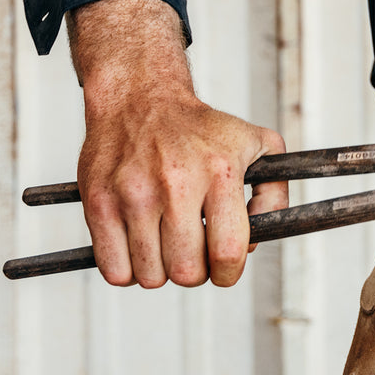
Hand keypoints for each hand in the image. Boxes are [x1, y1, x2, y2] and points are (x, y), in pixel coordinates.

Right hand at [69, 0, 287, 287]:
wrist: (142, 98)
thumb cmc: (201, 128)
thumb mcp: (258, 144)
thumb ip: (273, 192)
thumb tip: (257, 240)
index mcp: (221, 172)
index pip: (228, 251)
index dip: (230, 273)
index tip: (226, 269)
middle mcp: (177, 183)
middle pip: (187, 271)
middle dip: (195, 273)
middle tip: (194, 253)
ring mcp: (135, 194)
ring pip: (150, 276)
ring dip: (161, 271)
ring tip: (166, 241)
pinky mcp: (100, 203)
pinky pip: (114, 270)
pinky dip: (129, 269)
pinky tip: (140, 243)